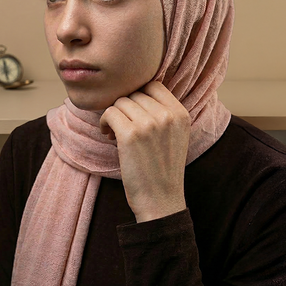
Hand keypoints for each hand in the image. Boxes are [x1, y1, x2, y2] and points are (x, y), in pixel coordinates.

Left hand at [99, 81, 190, 222]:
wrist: (161, 201)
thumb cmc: (163, 168)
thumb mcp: (175, 135)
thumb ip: (163, 112)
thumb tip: (135, 91)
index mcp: (181, 113)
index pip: (153, 85)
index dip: (139, 95)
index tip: (133, 112)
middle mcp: (167, 115)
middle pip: (135, 93)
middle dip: (125, 107)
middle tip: (121, 125)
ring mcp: (149, 123)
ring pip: (121, 102)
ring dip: (114, 115)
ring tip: (115, 132)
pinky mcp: (130, 134)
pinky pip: (110, 113)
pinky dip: (105, 122)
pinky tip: (108, 135)